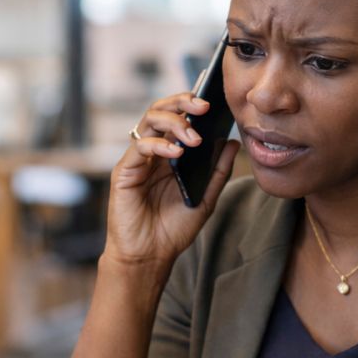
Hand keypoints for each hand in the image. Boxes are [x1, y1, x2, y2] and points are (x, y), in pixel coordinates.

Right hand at [104, 92, 239, 268]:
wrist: (150, 256)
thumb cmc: (173, 229)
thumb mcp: (205, 198)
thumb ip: (218, 170)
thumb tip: (233, 142)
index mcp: (170, 154)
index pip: (178, 117)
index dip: (193, 104)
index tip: (215, 103)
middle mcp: (152, 152)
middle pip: (161, 111)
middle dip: (182, 101)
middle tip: (204, 106)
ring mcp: (137, 160)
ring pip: (148, 121)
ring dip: (174, 122)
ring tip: (194, 137)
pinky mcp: (124, 171)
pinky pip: (139, 146)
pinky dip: (159, 144)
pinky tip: (177, 153)